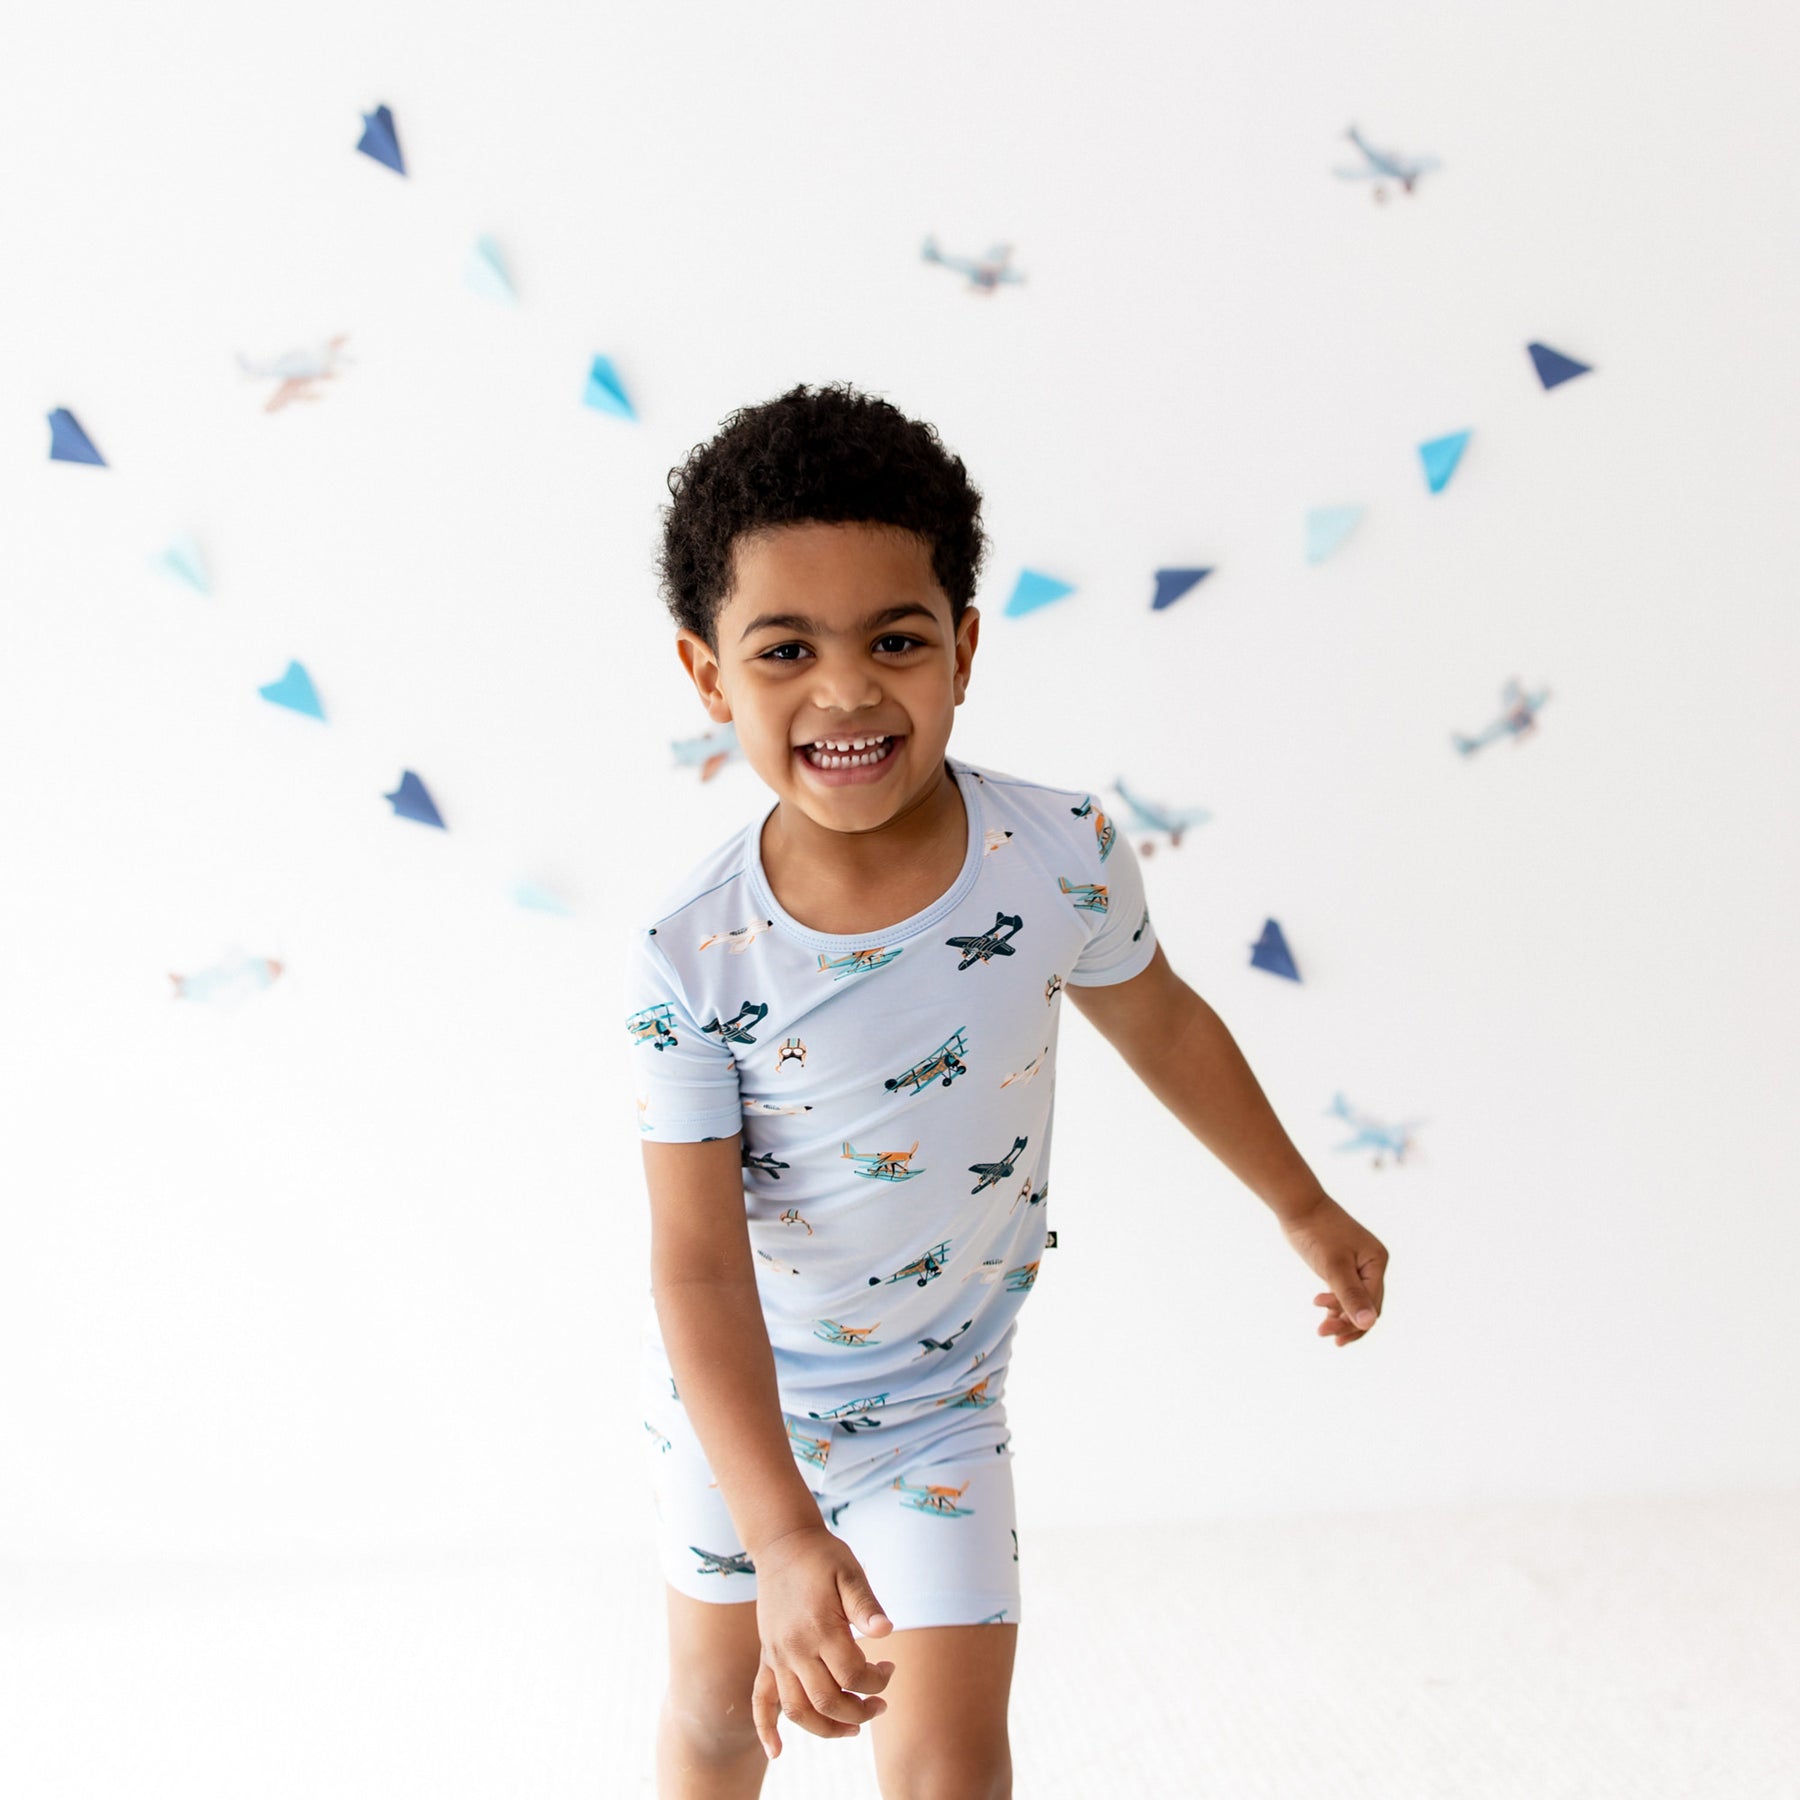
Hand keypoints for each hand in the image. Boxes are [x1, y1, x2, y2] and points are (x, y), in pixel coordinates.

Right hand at [749, 1523, 894, 1758]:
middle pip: (827, 1701)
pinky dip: (766, 1729)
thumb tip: (886, 1630)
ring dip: (826, 1728)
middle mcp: (794, 1649)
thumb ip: (866, 1604)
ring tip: (853, 1727)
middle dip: (859, 1711)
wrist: (782, 1544)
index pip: (852, 1676)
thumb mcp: (850, 1572)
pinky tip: (776, 1752)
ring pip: (797, 1711)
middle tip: (880, 1705)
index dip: (877, 1682)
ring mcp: (777, 1656)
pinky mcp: (767, 1656)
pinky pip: (760, 1700)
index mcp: (819, 1628)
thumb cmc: (822, 1557)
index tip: (890, 1668)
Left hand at [1279, 1192, 1387, 1346]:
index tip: (1326, 1325)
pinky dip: (1337, 1306)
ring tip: (1322, 1331)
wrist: (1298, 1206)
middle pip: (1366, 1305)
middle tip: (1323, 1333)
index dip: (1351, 1319)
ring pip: (1356, 1301)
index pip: (1371, 1302)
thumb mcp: (1333, 1266)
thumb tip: (1368, 1324)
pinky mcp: (1344, 1265)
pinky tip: (1325, 1317)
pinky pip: (1346, 1292)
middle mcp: (1372, 1264)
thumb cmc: (1316, 1232)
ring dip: (1341, 1318)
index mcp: (1377, 1262)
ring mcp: (1359, 1265)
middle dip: (1346, 1323)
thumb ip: (1350, 1295)